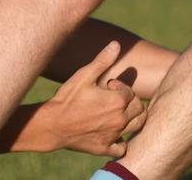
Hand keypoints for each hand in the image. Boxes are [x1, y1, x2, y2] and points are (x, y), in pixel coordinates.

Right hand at [44, 41, 147, 156]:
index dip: (119, 86)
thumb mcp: (84, 75)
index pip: (131, 92)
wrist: (52, 124)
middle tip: (110, 98)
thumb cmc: (67, 97)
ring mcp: (114, 135)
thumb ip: (102, 60)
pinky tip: (111, 133)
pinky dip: (121, 141)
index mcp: (118, 101)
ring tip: (116, 112)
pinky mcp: (105, 147)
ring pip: (137, 126)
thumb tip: (116, 44)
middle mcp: (121, 119)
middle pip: (139, 109)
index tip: (105, 85)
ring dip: (132, 118)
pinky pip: (123, 147)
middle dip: (129, 100)